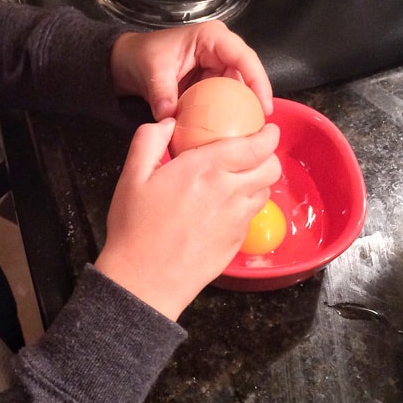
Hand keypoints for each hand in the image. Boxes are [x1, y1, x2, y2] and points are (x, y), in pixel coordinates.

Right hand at [95, 117, 280, 318]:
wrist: (145, 279)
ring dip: (258, 180)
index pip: (256, 146)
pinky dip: (247, 204)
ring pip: (265, 191)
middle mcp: (228, 192)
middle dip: (268, 155)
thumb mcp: (132, 176)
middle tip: (253, 152)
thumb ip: (149, 140)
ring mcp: (236, 219)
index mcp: (205, 170)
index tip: (265, 129)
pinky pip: (252, 215)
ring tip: (239, 178)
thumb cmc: (135, 228)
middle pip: (271, 167)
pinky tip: (226, 206)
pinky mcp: (236, 240)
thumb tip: (169, 123)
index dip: (267, 134)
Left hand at [109, 21, 273, 121]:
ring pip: (238, 89)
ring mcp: (216, 67)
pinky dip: (225, 114)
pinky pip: (224, 99)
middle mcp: (220, 50)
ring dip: (241, 110)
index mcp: (211, 37)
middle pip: (247, 74)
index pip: (243, 57)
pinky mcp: (210, 82)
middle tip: (258, 127)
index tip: (263, 105)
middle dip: (254, 100)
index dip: (258, 81)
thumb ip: (163, 95)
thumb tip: (171, 119)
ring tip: (248, 133)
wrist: (127, 62)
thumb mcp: (153, 71)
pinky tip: (228, 132)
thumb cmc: (141, 55)